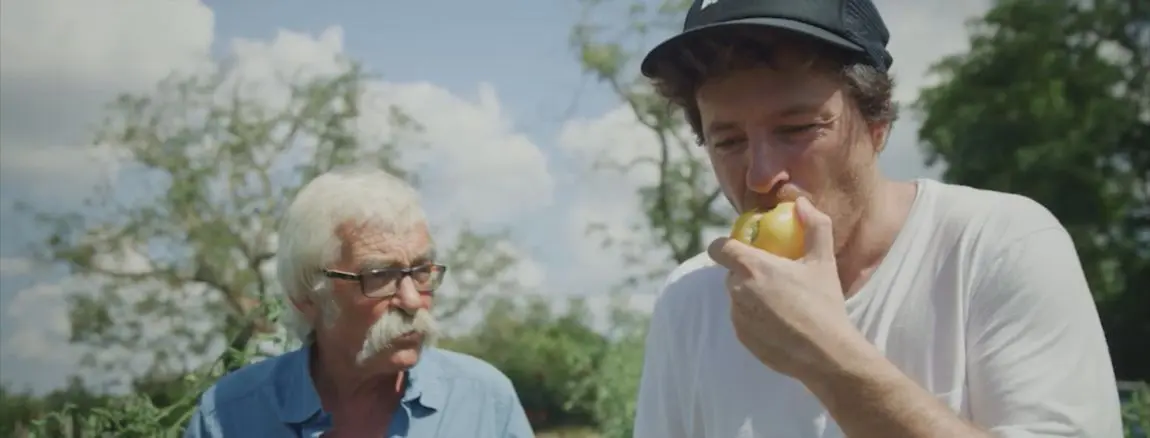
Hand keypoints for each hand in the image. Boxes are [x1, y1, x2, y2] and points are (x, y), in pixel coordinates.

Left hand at [707, 197, 858, 379]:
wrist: (826, 353)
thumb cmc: (824, 303)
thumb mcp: (823, 261)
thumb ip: (814, 226)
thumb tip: (801, 203)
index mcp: (752, 267)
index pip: (719, 248)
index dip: (725, 245)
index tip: (740, 246)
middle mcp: (738, 290)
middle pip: (731, 272)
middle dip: (746, 271)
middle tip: (773, 275)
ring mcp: (737, 316)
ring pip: (737, 297)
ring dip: (751, 294)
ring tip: (781, 301)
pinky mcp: (741, 337)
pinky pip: (742, 320)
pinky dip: (755, 317)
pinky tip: (780, 322)